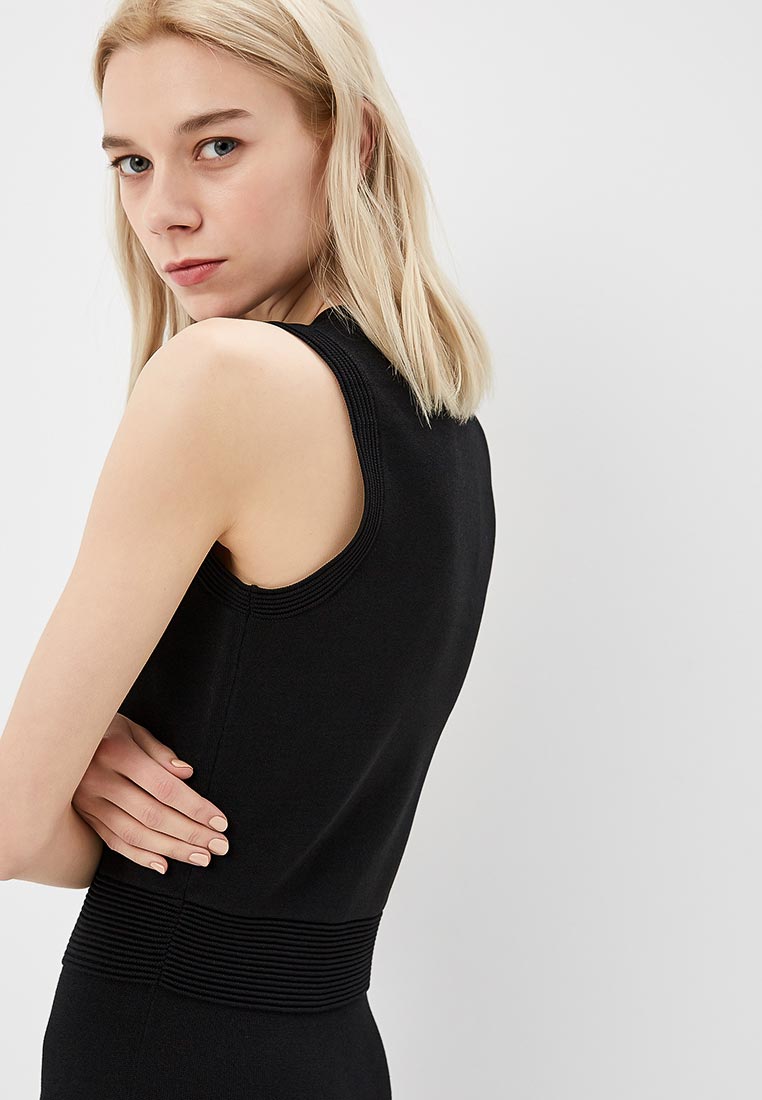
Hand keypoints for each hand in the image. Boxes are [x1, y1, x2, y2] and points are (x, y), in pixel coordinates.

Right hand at [71, 712, 229, 873]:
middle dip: (190, 834)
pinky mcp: (84, 818)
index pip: (164, 787)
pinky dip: (140, 856)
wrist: (56, 739)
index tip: (220, 821)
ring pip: (135, 834)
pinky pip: (113, 842)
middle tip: (219, 846)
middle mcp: (99, 781)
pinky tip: (163, 865)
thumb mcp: (131, 729)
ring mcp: (88, 803)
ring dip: (171, 850)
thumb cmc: (103, 729)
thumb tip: (187, 774)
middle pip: (153, 815)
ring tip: (201, 858)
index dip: (195, 807)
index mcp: (116, 753)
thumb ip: (159, 753)